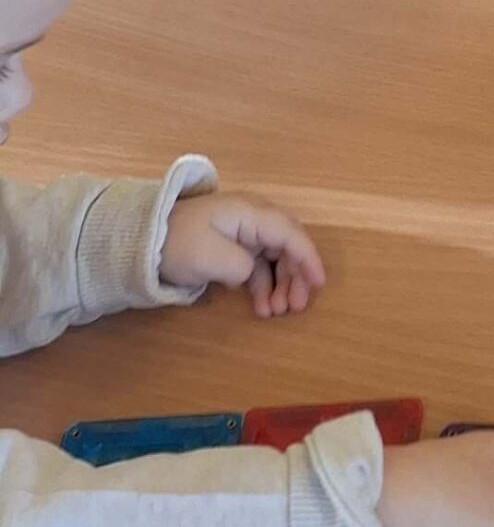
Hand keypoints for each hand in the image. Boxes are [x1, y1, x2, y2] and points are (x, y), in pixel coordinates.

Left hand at [159, 191, 324, 318]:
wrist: (141, 242)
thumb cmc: (177, 244)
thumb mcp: (208, 257)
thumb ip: (241, 266)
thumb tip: (252, 273)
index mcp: (250, 214)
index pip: (290, 234)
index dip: (308, 257)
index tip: (319, 283)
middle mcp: (252, 220)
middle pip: (287, 245)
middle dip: (297, 276)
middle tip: (297, 307)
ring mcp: (242, 233)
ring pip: (275, 258)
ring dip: (281, 284)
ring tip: (277, 312)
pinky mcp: (232, 248)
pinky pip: (258, 266)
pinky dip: (263, 286)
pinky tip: (261, 307)